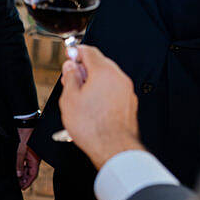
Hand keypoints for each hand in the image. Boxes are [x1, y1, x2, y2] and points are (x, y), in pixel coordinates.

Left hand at [15, 129, 39, 189]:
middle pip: (30, 172)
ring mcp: (30, 155)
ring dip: (22, 174)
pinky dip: (20, 167)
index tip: (22, 188)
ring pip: (27, 168)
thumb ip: (19, 163)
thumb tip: (18, 175)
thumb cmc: (24, 136)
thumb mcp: (20, 150)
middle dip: (24, 179)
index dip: (28, 182)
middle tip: (17, 185)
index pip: (33, 174)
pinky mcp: (26, 152)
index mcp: (35, 159)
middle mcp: (33, 159)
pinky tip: (15, 170)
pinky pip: (24, 162)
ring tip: (16, 180)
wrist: (24, 124)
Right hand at [57, 45, 142, 168]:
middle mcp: (119, 78)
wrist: (113, 148)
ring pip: (108, 77)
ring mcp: (126, 91)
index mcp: (104, 72)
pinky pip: (114, 90)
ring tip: (80, 96)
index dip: (76, 51)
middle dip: (85, 68)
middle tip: (71, 78)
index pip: (90, 51)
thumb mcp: (70, 98)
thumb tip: (71, 67)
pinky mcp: (129, 103)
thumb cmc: (93, 127)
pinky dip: (103, 91)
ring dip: (94, 80)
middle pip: (100, 63)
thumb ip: (70, 77)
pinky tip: (93, 105)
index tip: (70, 54)